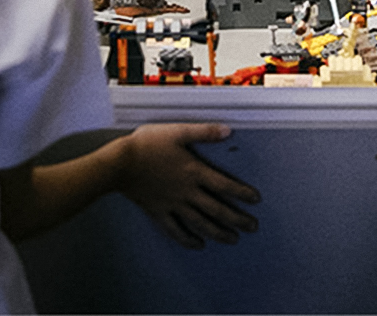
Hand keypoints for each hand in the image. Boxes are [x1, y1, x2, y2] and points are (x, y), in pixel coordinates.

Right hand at [116, 123, 259, 248]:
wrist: (120, 163)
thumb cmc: (148, 144)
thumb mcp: (178, 132)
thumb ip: (204, 132)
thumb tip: (228, 131)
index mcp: (194, 171)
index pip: (224, 185)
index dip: (242, 193)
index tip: (256, 200)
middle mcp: (187, 192)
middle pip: (217, 209)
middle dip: (237, 219)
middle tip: (252, 227)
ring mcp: (173, 204)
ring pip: (200, 223)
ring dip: (218, 232)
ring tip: (233, 239)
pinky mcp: (159, 212)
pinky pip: (175, 230)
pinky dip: (188, 240)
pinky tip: (198, 245)